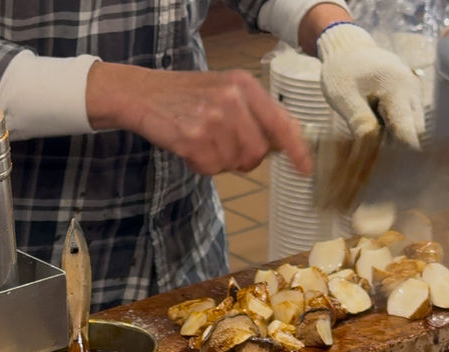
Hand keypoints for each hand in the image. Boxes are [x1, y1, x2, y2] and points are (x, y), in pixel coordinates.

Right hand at [86, 62, 312, 175]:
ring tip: (202, 141)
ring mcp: (213, 120)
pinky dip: (200, 165)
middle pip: (258, 153)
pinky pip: (211, 168)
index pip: (281, 122)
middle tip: (223, 146)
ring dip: (219, 161)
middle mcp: (232, 100)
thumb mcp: (226, 92)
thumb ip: (255, 114)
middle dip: (244, 159)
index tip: (304, 168)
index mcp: (245, 85)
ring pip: (234, 163)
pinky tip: (189, 146)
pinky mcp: (194, 139)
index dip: (296, 150)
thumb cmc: (189, 97)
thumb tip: (284, 146)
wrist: (144, 94)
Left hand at [316, 23, 424, 148]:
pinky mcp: (410, 96)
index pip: (408, 132)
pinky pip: (408, 120)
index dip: (398, 154)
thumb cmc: (341, 71)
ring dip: (396, 137)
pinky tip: (375, 123)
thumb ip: (360, 121)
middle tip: (372, 148)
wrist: (347, 48)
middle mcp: (412, 90)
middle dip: (397, 146)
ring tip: (371, 130)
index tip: (384, 165)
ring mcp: (414, 92)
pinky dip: (394, 129)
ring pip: (413, 127)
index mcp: (398, 88)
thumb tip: (372, 150)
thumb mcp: (343, 97)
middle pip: (415, 132)